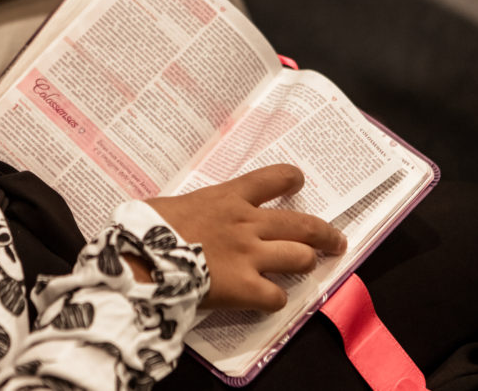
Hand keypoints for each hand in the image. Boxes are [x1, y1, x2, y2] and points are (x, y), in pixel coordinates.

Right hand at [146, 164, 345, 311]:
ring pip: (300, 257)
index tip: (297, 181)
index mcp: (228, 197)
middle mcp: (247, 223)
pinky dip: (275, 300)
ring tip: (307, 269)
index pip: (272, 178)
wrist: (142, 258)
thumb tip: (184, 216)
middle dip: (325, 233)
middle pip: (303, 224)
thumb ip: (191, 208)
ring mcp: (250, 255)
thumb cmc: (146, 228)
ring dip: (305, 264)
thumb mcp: (170, 204)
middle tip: (335, 241)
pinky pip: (276, 297)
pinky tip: (267, 300)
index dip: (290, 178)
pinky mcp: (245, 287)